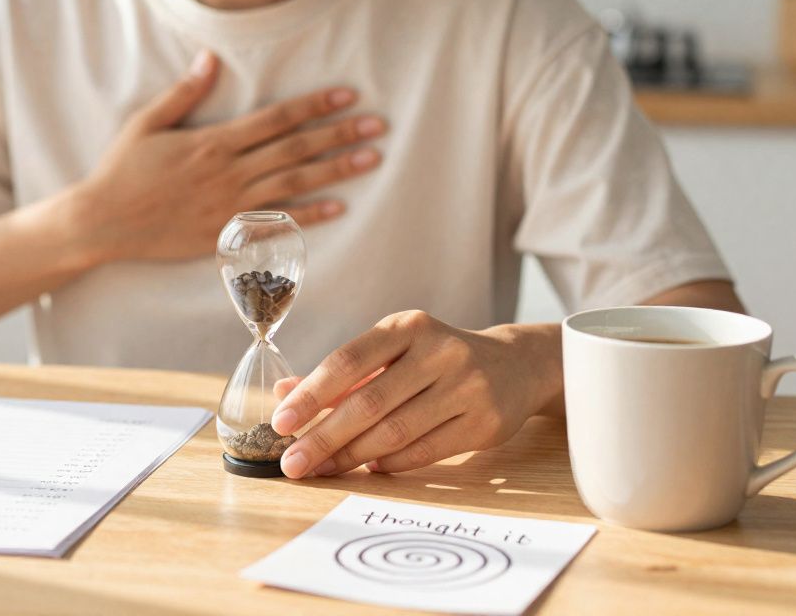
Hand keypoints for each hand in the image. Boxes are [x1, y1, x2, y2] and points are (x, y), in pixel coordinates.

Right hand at [75, 51, 385, 260]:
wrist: (103, 223)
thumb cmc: (123, 171)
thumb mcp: (147, 123)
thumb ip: (184, 92)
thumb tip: (211, 57)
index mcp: (212, 142)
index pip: (275, 119)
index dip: (314, 106)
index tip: (347, 97)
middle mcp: (228, 173)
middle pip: (295, 150)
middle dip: (339, 135)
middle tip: (377, 125)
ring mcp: (229, 206)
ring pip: (294, 185)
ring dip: (336, 172)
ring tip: (371, 160)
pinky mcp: (225, 234)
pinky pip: (275, 224)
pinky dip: (308, 216)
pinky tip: (339, 207)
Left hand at [268, 311, 562, 478]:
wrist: (516, 365)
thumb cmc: (436, 359)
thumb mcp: (392, 351)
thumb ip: (341, 374)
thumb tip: (282, 393)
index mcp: (408, 326)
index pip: (348, 361)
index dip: (310, 394)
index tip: (280, 422)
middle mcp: (440, 352)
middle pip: (369, 403)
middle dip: (323, 437)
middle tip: (292, 463)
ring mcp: (467, 387)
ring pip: (396, 431)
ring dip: (351, 456)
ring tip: (321, 469)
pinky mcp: (485, 422)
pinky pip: (426, 451)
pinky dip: (391, 463)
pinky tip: (367, 469)